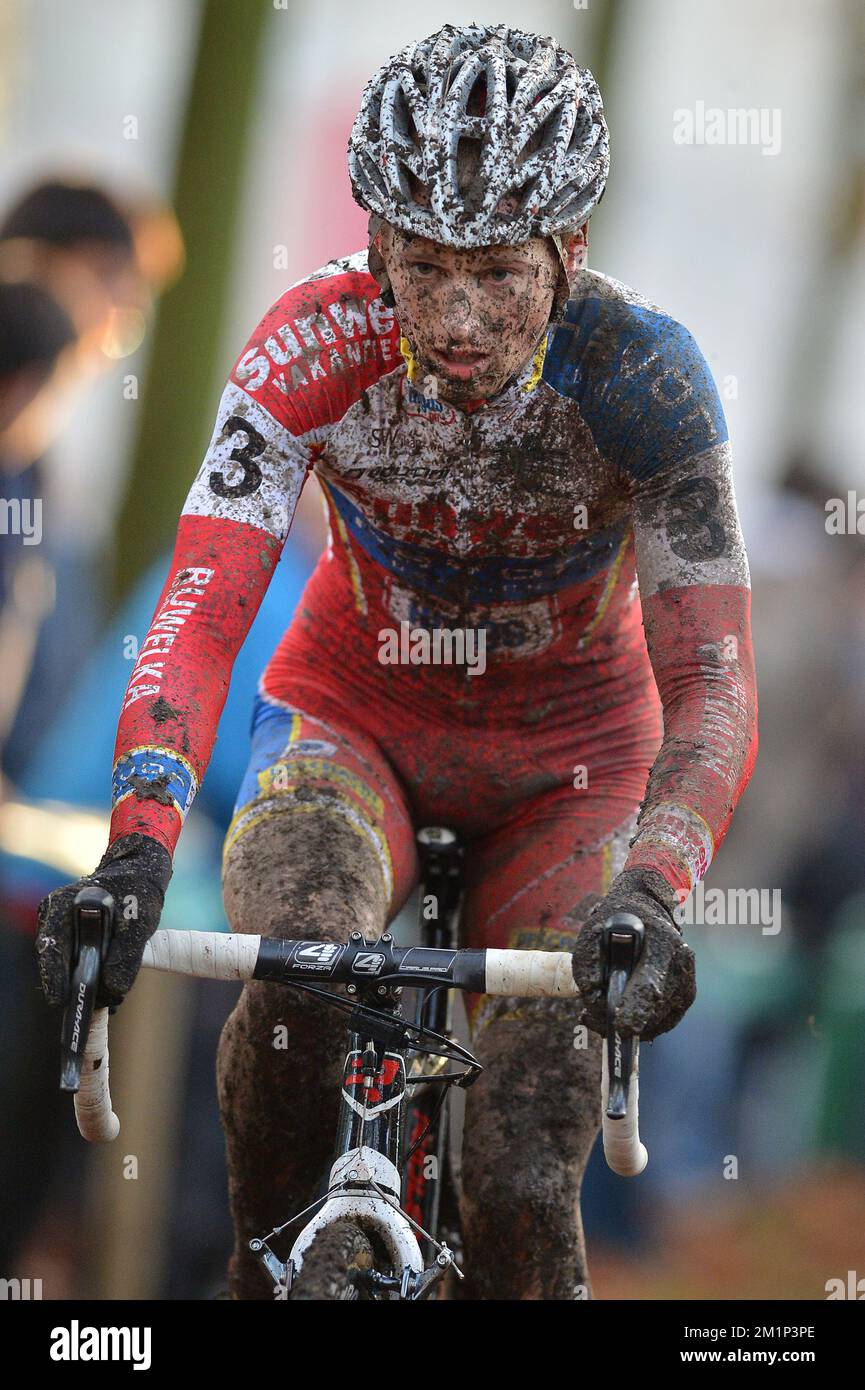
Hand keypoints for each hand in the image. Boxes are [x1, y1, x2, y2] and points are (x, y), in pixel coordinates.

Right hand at [36, 833, 171, 1007]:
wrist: (139, 872)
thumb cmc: (137, 889)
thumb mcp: (139, 920)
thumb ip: (127, 953)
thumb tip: (114, 987)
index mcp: (61, 907)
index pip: (50, 948)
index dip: (54, 977)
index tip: (62, 1000)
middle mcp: (55, 919)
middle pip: (58, 962)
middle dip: (76, 986)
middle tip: (98, 1004)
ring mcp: (63, 930)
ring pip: (69, 965)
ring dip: (88, 982)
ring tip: (111, 998)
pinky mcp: (75, 939)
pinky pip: (78, 962)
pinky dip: (93, 975)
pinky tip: (111, 987)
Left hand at [570, 867, 694, 1039]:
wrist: (647, 911)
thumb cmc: (617, 921)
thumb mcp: (593, 933)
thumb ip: (589, 965)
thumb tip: (594, 1000)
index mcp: (662, 941)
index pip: (650, 984)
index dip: (634, 1008)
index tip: (619, 1027)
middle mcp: (681, 963)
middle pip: (653, 1009)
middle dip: (621, 1021)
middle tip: (589, 1018)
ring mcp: (687, 981)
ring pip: (657, 1021)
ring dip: (628, 1025)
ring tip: (598, 1014)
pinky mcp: (686, 996)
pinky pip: (662, 1022)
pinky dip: (639, 1024)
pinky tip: (618, 1015)